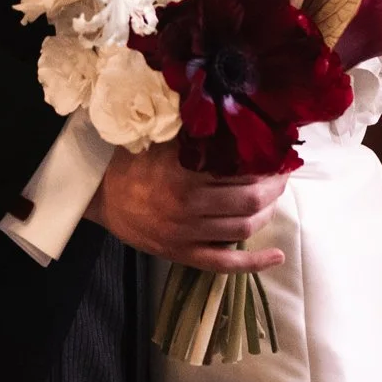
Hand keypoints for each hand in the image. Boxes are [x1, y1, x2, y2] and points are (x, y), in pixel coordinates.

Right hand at [86, 142, 286, 272]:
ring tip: (276, 197)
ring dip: (268, 212)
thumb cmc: (131, 161)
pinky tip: (277, 255)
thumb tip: (234, 118)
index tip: (278, 151)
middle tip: (283, 173)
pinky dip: (254, 263)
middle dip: (274, 186)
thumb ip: (194, 133)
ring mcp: (186, 234)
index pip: (240, 170)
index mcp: (183, 173)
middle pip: (249, 200)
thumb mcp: (159, 138)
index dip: (266, 162)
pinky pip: (224, 264)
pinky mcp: (183, 254)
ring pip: (243, 228)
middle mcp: (188, 205)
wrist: (98, 195)